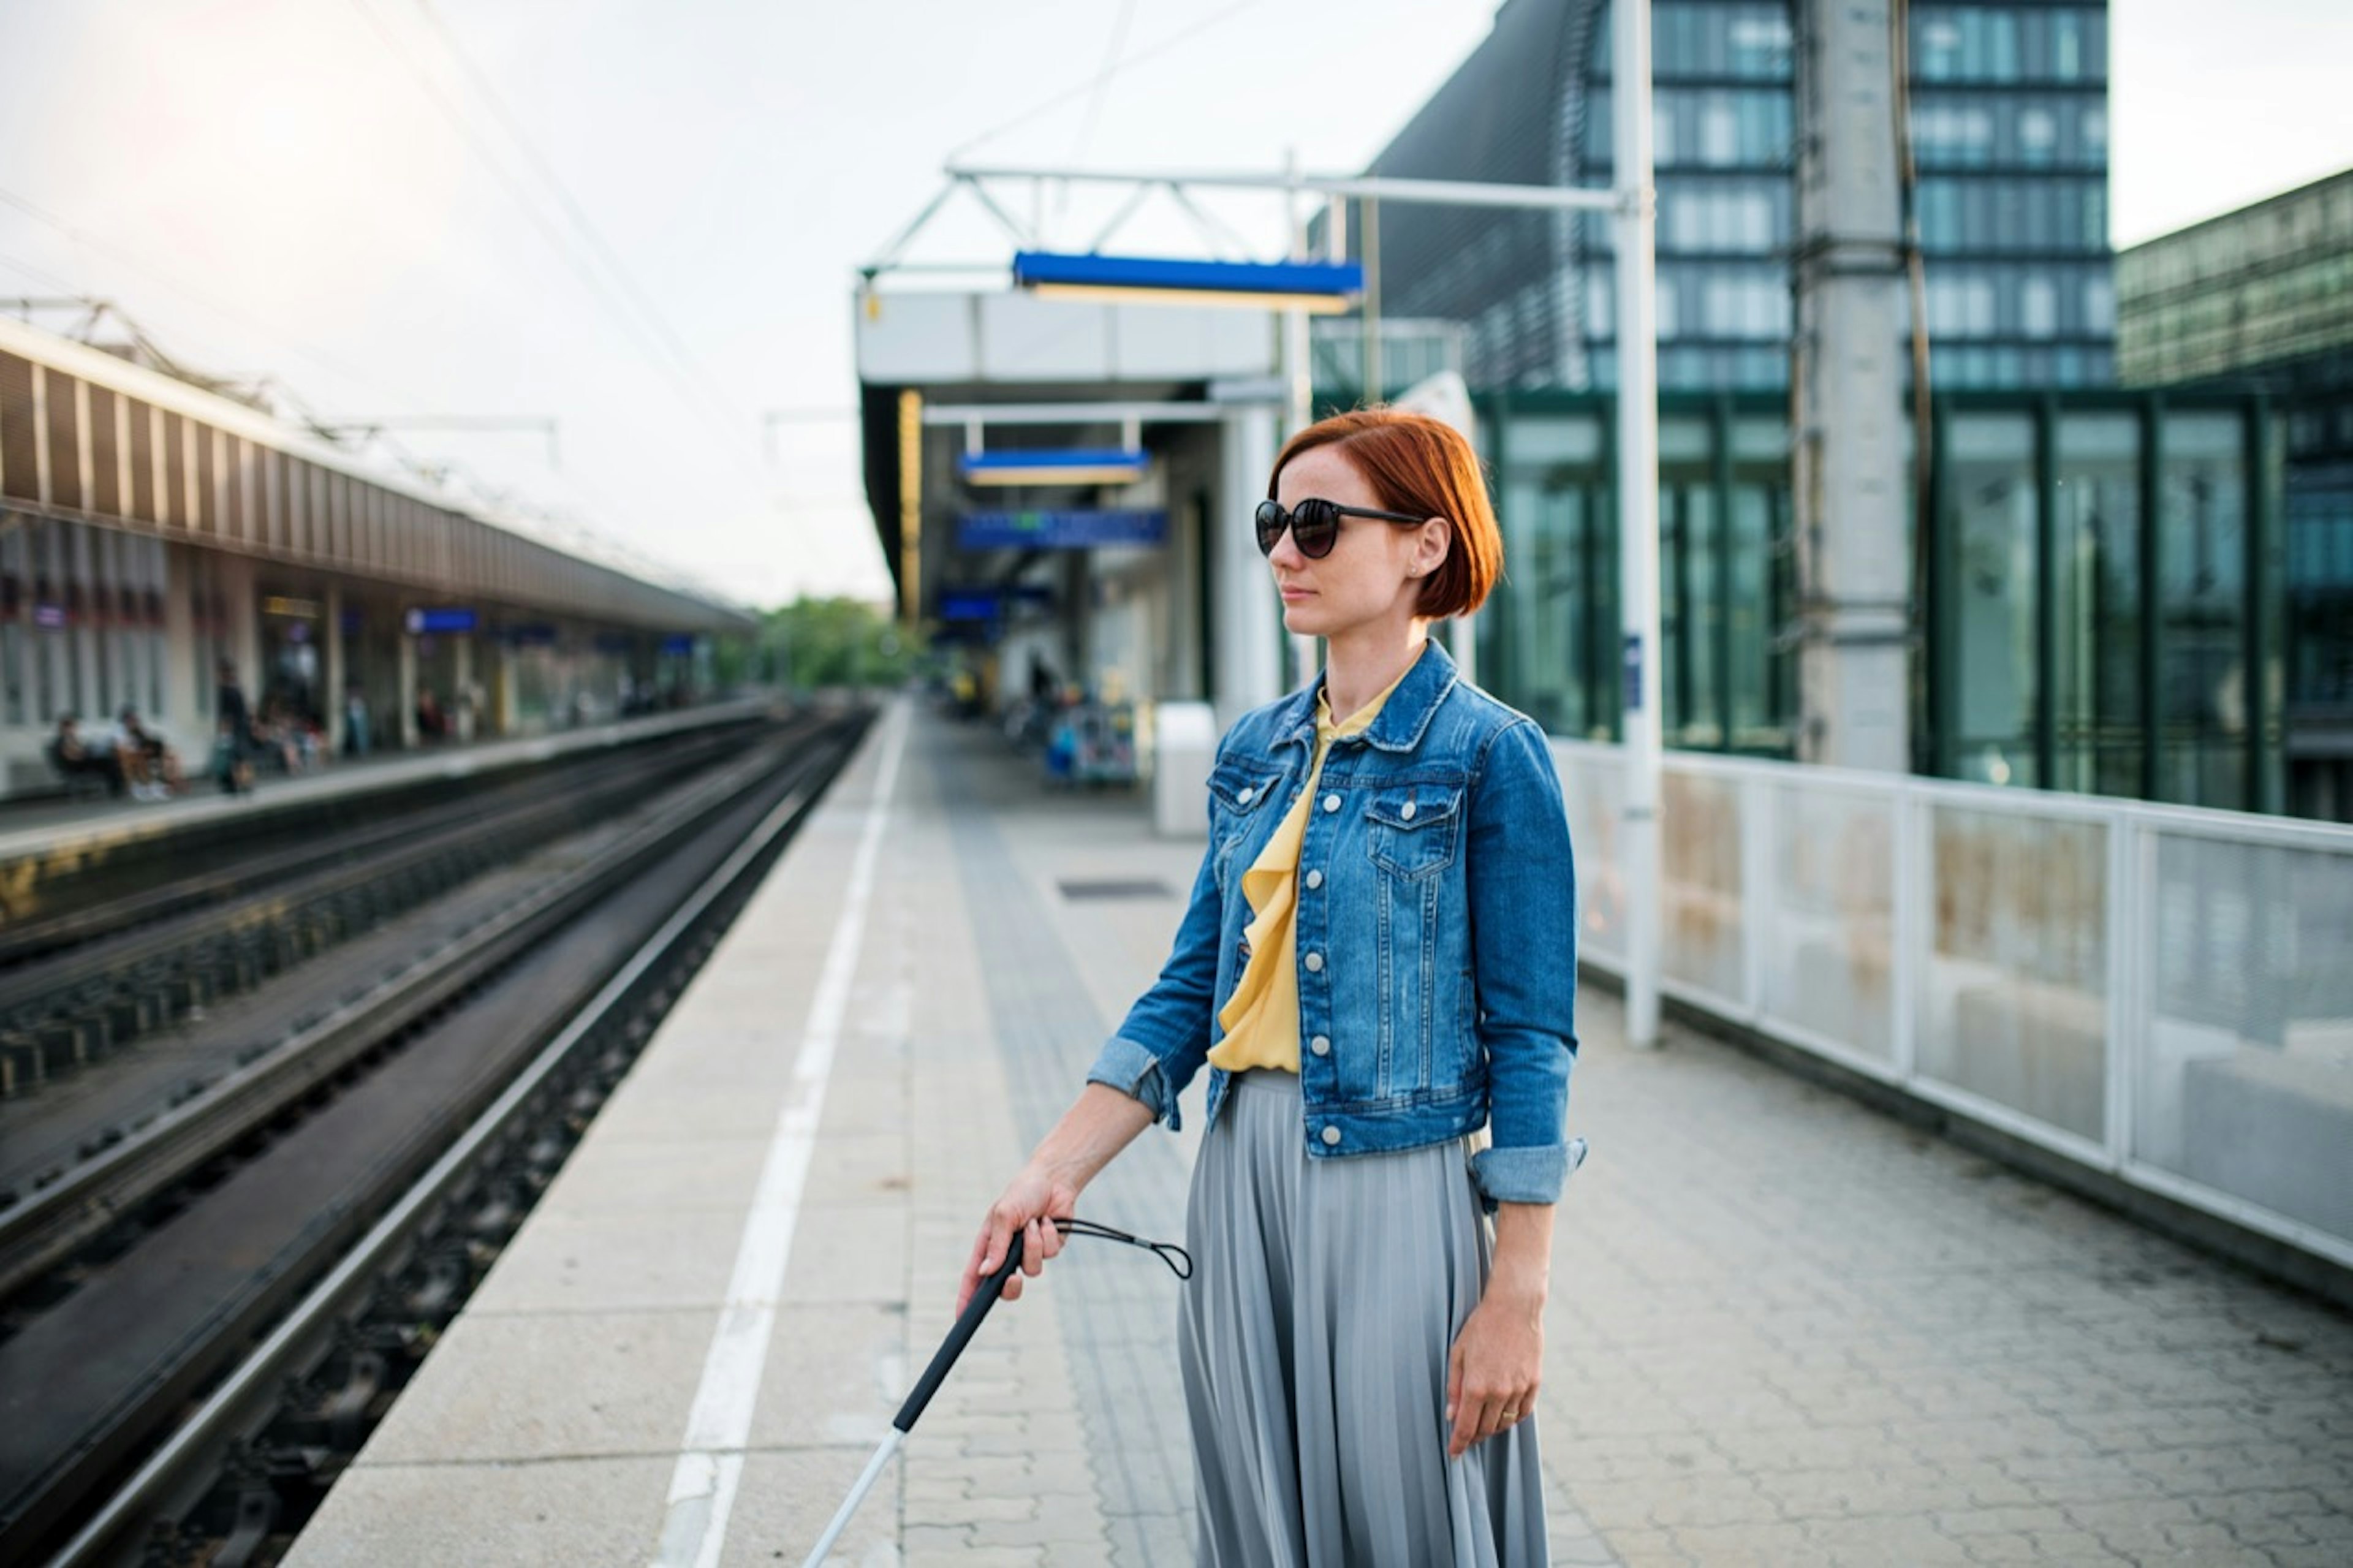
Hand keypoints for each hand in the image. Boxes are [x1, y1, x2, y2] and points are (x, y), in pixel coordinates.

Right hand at [956, 1165, 1078, 1311]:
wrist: (1053, 1180)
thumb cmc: (1022, 1192)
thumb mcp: (1004, 1214)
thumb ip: (996, 1244)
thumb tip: (986, 1272)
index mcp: (989, 1246)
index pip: (974, 1278)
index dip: (967, 1299)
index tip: (960, 1319)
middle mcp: (1008, 1254)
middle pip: (1005, 1287)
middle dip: (1010, 1286)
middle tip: (1014, 1277)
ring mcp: (1029, 1253)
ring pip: (1032, 1270)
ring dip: (1033, 1244)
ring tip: (1033, 1222)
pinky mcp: (1050, 1250)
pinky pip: (1050, 1254)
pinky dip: (1049, 1235)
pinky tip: (1048, 1220)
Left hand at [1444, 1284, 1543, 1457]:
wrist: (1514, 1308)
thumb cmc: (1481, 1327)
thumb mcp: (1458, 1354)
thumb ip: (1454, 1387)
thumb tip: (1452, 1415)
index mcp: (1476, 1386)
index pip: (1467, 1427)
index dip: (1459, 1444)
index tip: (1454, 1454)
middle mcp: (1499, 1392)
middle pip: (1486, 1429)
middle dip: (1474, 1436)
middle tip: (1466, 1436)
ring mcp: (1519, 1389)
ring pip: (1505, 1423)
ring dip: (1492, 1427)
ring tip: (1483, 1421)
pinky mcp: (1534, 1383)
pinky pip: (1523, 1412)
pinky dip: (1512, 1418)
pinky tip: (1503, 1413)